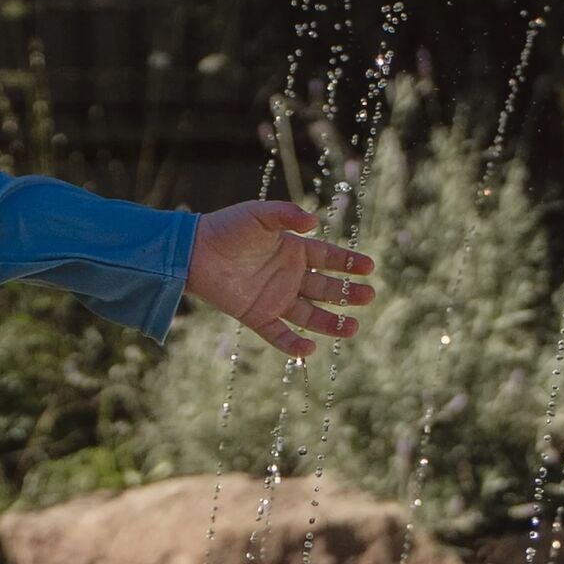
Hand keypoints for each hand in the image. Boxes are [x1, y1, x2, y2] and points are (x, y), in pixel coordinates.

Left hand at [184, 198, 375, 357]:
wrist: (193, 251)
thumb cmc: (226, 228)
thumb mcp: (260, 215)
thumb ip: (286, 216)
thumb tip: (313, 222)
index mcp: (294, 251)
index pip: (329, 259)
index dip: (349, 263)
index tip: (369, 268)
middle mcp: (289, 277)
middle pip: (325, 289)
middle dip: (347, 294)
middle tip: (368, 296)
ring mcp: (275, 299)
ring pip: (310, 315)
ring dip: (331, 322)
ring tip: (353, 327)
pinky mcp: (258, 317)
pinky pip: (280, 334)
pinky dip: (293, 344)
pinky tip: (310, 349)